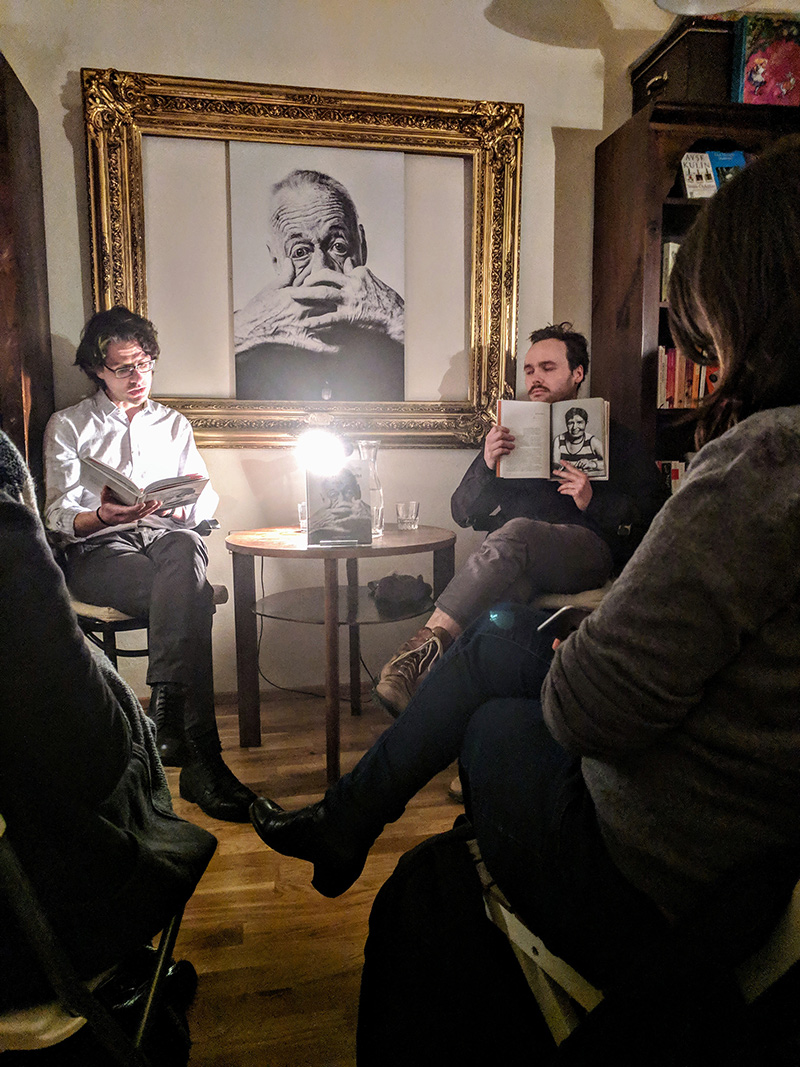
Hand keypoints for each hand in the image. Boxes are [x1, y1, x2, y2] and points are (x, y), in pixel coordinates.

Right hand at [99, 485, 161, 523]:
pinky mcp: (135, 518)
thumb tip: (107, 485)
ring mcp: (132, 518)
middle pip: (139, 512)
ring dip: (152, 509)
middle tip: (155, 501)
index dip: (136, 508)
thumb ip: (105, 492)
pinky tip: (156, 506)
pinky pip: (144, 515)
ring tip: (159, 503)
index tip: (143, 503)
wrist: (107, 519)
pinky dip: (151, 510)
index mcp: (119, 512)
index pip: (129, 510)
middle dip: (148, 507)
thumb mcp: (104, 500)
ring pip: (143, 514)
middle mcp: (126, 517)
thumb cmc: (107, 509)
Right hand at [234, 258, 403, 353]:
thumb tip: (292, 260)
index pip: (321, 285)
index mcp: (297, 292)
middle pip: (330, 302)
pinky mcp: (300, 340)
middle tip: (362, 301)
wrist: (250, 329)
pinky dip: (333, 348)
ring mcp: (302, 324)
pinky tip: (345, 349)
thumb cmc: (260, 308)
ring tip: (361, 323)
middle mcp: (302, 307)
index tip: (351, 280)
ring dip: (345, 323)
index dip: (337, 282)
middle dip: (346, 302)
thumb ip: (285, 275)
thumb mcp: (272, 288)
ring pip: (329, 322)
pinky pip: (320, 346)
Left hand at [303, 262, 404, 342]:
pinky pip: (329, 317)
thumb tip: (349, 261)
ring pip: (323, 292)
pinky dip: (316, 321)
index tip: (309, 278)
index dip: (321, 274)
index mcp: (357, 275)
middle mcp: (352, 284)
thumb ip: (357, 272)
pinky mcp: (351, 315)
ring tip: (292, 296)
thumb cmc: (387, 302)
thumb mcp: (372, 282)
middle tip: (296, 284)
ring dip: (306, 294)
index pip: (336, 271)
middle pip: (325, 276)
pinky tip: (305, 324)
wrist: (398, 318)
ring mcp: (351, 299)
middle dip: (308, 279)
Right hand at [484, 424, 514, 469]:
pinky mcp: (492, 455)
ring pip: (501, 442)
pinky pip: (500, 450)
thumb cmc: (493, 451)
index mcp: (489, 437)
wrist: (488, 462)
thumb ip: (498, 437)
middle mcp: (489, 441)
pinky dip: (506, 450)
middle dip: (508, 436)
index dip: (503, 428)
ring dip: (508, 444)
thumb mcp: (493, 443)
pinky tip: (508, 451)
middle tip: (513, 438)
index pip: (495, 428)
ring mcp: (490, 448)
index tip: (508, 431)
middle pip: (499, 434)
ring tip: (512, 446)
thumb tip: (509, 433)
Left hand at [552, 460, 592, 510]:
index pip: (573, 469)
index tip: (562, 461)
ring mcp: (579, 486)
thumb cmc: (585, 493)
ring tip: (559, 489)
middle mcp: (581, 480)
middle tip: (555, 472)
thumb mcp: (581, 484)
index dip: (567, 464)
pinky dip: (563, 491)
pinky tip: (562, 492)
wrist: (589, 501)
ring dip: (561, 487)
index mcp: (583, 476)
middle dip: (560, 473)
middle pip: (568, 475)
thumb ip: (573, 481)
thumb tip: (562, 479)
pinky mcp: (576, 492)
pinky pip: (566, 490)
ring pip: (566, 484)